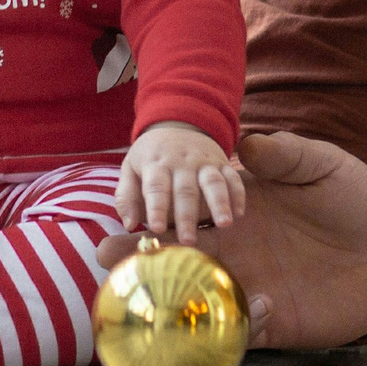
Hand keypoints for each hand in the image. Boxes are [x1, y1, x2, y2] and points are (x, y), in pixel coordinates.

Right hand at [97, 132, 366, 349]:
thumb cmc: (354, 200)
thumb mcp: (325, 167)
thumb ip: (289, 155)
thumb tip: (245, 143)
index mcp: (236, 211)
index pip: (185, 211)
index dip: (155, 211)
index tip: (133, 211)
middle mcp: (234, 250)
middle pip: (175, 256)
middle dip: (137, 256)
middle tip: (107, 254)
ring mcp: (249, 285)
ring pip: (195, 297)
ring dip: (173, 298)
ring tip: (158, 296)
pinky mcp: (273, 319)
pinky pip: (240, 329)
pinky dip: (239, 321)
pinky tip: (261, 301)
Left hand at [116, 122, 244, 243]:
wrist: (178, 124)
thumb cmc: (151, 156)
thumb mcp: (130, 168)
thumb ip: (127, 197)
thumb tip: (128, 225)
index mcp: (156, 164)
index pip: (157, 187)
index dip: (157, 208)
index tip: (157, 229)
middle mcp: (182, 162)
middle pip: (186, 190)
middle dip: (187, 216)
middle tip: (188, 242)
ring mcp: (205, 161)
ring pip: (213, 182)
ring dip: (220, 204)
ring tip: (224, 225)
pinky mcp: (222, 163)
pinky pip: (233, 177)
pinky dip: (238, 194)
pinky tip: (239, 214)